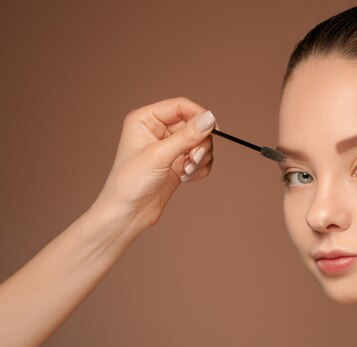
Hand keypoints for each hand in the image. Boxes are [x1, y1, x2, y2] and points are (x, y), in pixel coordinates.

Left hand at [94, 97, 215, 229]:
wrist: (127, 213)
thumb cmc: (131, 183)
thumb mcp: (160, 155)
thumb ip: (187, 136)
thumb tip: (209, 119)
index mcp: (146, 119)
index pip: (181, 106)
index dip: (199, 116)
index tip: (213, 130)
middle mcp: (158, 130)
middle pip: (194, 125)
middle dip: (199, 144)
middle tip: (194, 160)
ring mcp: (169, 147)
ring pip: (200, 143)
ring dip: (200, 157)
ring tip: (188, 171)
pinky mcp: (178, 163)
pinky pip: (200, 158)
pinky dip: (200, 168)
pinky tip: (188, 178)